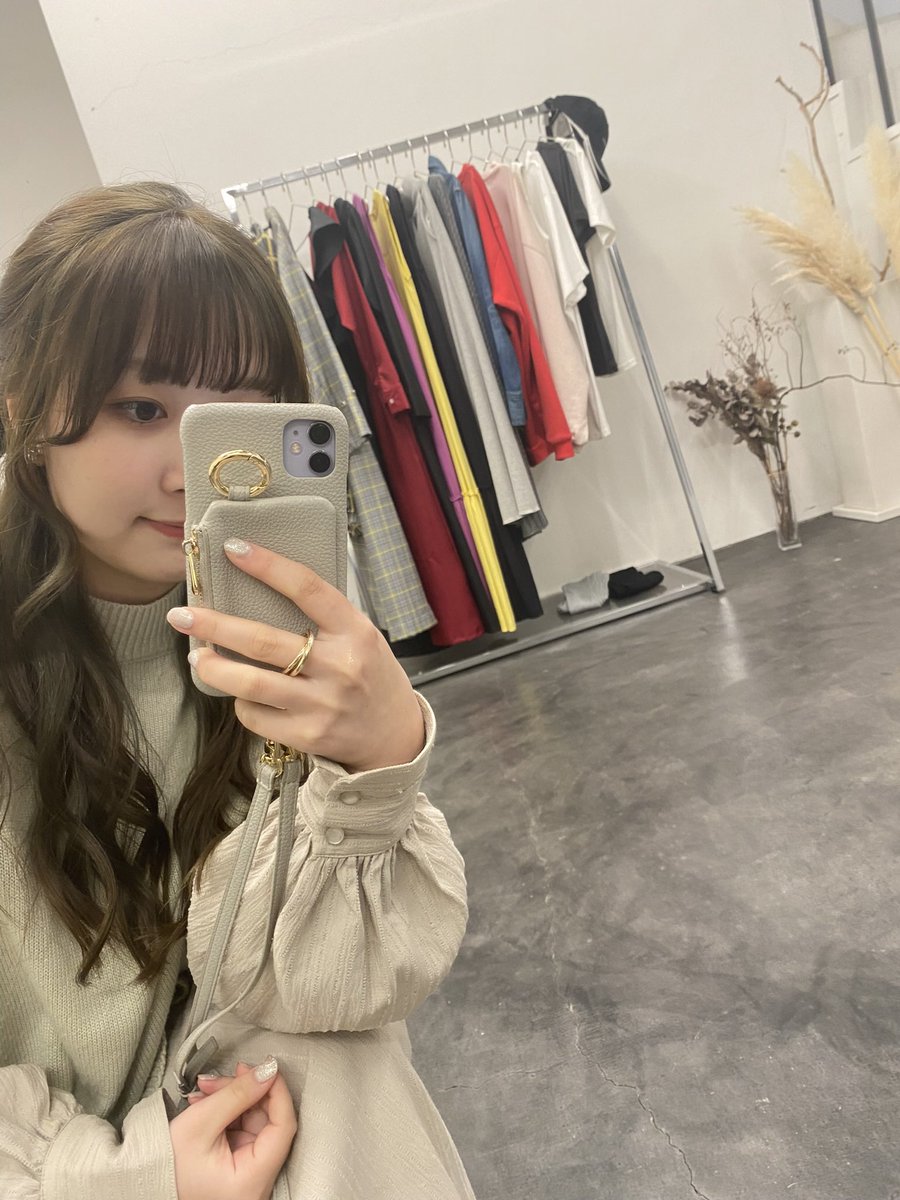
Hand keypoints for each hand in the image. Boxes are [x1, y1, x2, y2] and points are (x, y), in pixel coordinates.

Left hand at [167, 539, 424, 772]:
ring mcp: (323, 705)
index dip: (267, 566)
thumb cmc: (369, 675)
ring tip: (197, 657)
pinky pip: (256, 716)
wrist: (395, 736)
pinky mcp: (308, 736)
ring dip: (214, 668)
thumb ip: (322, 616)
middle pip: (263, 641)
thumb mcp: (361, 635)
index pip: (307, 589)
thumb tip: (260, 585)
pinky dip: (242, 702)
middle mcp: (340, 667)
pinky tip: (241, 694)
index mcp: (355, 631)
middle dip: (214, 626)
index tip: (232, 549)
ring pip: (252, 683)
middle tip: (182, 615)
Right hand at [169, 1057, 296, 1199]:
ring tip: (206, 1090)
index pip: (283, 1126)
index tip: (266, 1068)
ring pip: (253, 1122)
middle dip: (245, 1092)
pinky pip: (242, 1130)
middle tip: (224, 1075)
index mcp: (252, 1180)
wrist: (142, 1183)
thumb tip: (267, 1071)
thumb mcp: (201, 1123)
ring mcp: (248, 1175)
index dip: (277, 1092)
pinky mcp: (238, 1167)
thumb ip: (237, 1094)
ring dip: (232, 1099)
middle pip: (267, 1121)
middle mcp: (257, 1182)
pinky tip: (208, 1102)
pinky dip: (227, 1112)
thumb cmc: (165, 1165)